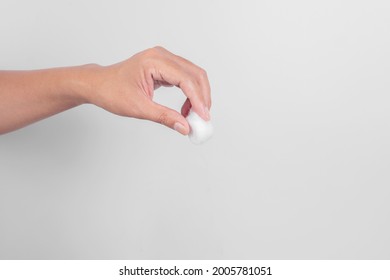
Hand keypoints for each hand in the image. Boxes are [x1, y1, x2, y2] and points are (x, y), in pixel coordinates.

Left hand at [83, 46, 211, 134]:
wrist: (98, 84)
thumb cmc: (112, 91)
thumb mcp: (139, 108)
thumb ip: (165, 117)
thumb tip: (185, 127)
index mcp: (154, 61)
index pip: (186, 79)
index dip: (198, 99)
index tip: (203, 117)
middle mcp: (161, 56)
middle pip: (195, 74)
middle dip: (203, 96)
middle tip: (203, 117)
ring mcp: (163, 59)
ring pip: (193, 75)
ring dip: (198, 95)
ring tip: (193, 115)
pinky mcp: (164, 66)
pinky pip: (185, 77)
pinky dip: (190, 93)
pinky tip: (186, 108)